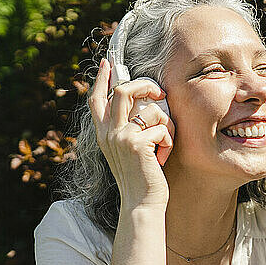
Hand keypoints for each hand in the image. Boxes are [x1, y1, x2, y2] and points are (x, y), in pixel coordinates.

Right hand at [88, 58, 174, 209]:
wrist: (141, 202)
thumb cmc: (141, 175)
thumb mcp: (128, 148)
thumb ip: (128, 126)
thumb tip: (143, 101)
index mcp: (104, 133)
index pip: (97, 99)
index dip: (101, 78)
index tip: (107, 62)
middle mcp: (108, 133)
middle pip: (123, 90)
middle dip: (145, 85)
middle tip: (159, 92)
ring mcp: (120, 137)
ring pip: (149, 108)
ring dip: (165, 123)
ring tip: (163, 142)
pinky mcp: (136, 144)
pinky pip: (161, 127)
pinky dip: (168, 141)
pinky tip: (162, 157)